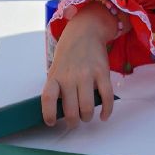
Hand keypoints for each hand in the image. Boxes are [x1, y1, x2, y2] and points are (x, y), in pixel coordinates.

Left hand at [41, 5, 116, 127]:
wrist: (85, 32)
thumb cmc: (68, 53)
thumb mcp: (56, 68)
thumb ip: (57, 86)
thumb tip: (61, 110)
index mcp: (55, 76)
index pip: (48, 99)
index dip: (48, 114)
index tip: (51, 122)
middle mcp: (70, 77)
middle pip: (71, 110)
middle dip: (73, 122)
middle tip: (74, 122)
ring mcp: (87, 75)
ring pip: (87, 107)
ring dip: (87, 117)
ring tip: (87, 116)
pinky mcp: (102, 73)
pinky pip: (106, 97)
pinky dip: (106, 111)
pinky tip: (104, 115)